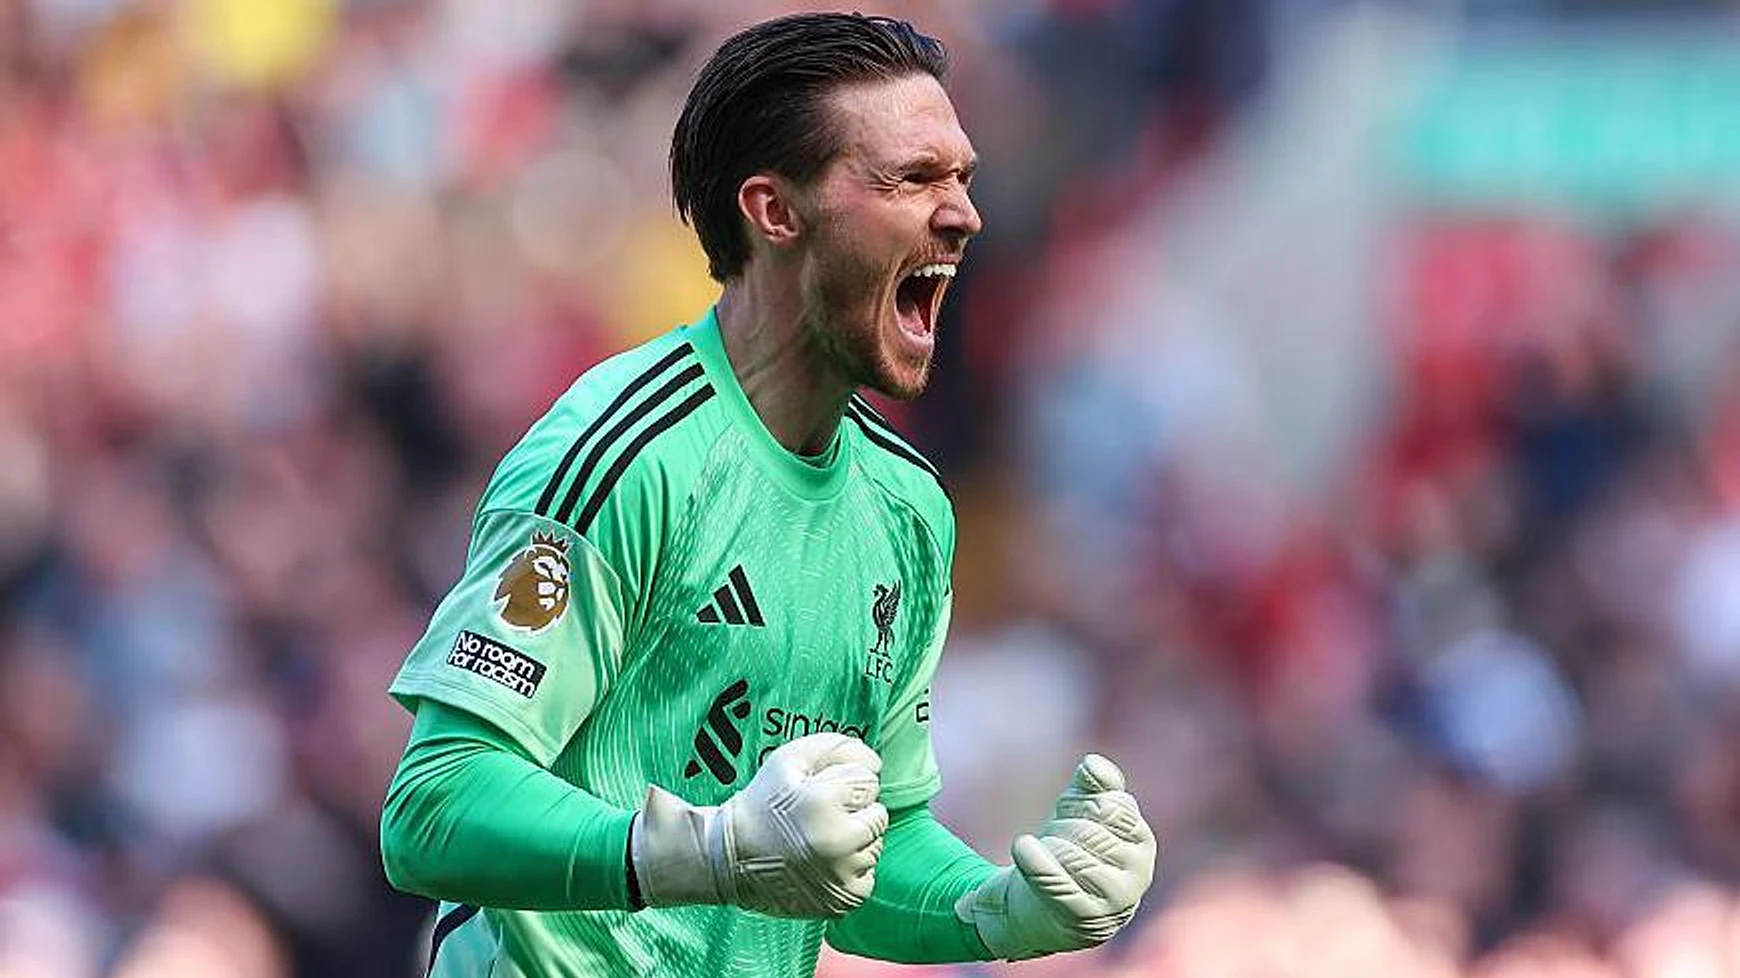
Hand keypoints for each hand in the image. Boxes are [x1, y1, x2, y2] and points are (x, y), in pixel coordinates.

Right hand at [631, 732, 887, 917]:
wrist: (729, 859)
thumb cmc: (763, 803)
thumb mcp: (789, 759)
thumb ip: (837, 747)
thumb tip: (877, 764)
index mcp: (824, 802)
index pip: (869, 782)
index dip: (844, 783)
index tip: (820, 794)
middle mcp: (837, 841)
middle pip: (879, 816)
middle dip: (855, 812)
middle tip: (821, 818)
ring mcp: (840, 875)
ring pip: (875, 847)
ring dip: (855, 842)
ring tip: (818, 841)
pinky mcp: (842, 900)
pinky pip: (868, 878)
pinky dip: (850, 871)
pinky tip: (822, 864)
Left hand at [955, 754, 1155, 958]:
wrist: (1044, 910)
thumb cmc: (1068, 853)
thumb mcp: (1080, 811)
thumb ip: (1093, 784)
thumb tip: (1093, 764)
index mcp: (1141, 840)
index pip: (1109, 805)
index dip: (1078, 805)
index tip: (1069, 814)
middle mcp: (1138, 872)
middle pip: (1088, 829)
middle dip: (1062, 829)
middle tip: (1055, 843)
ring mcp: (1115, 899)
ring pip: (1070, 854)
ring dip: (1049, 849)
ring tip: (1050, 862)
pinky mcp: (1084, 918)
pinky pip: (1056, 882)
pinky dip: (1034, 861)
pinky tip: (1022, 847)